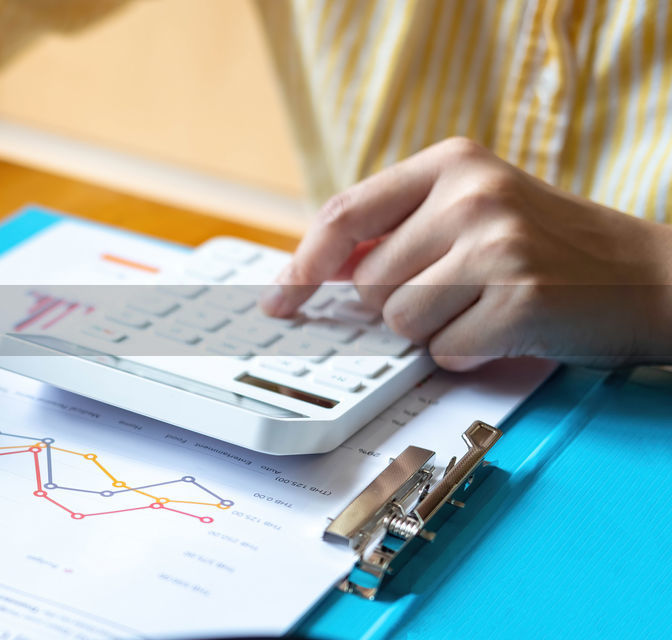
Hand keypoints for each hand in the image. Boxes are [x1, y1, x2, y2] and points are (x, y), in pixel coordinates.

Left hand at [262, 137, 671, 369]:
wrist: (646, 274)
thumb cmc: (546, 248)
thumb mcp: (471, 211)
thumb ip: (396, 231)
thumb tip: (313, 273)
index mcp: (451, 163)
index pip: (345, 214)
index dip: (302, 265)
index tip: (279, 298)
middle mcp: (472, 195)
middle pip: (369, 282)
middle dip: (396, 304)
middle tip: (454, 292)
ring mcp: (498, 245)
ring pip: (400, 320)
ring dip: (433, 330)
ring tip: (483, 306)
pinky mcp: (520, 298)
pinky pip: (445, 350)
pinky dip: (467, 353)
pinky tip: (504, 328)